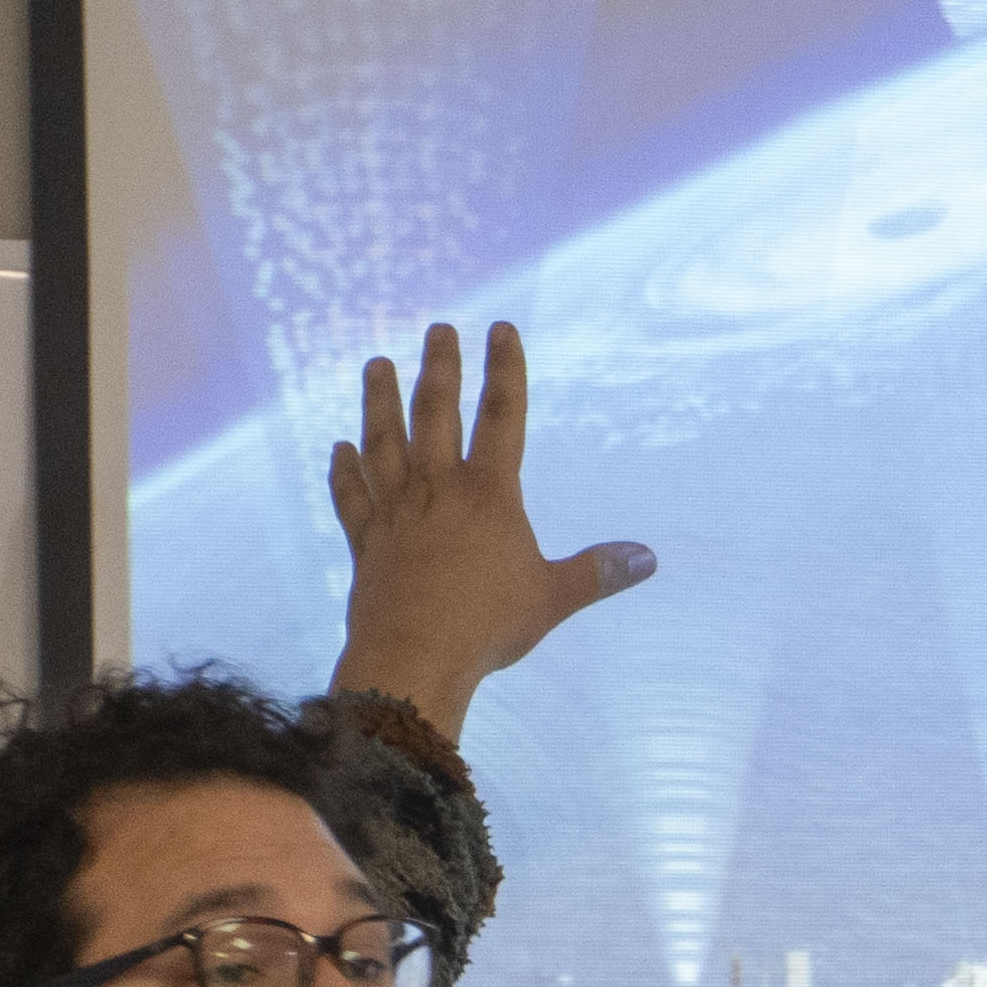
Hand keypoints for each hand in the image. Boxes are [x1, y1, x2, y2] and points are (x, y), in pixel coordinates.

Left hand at [327, 321, 649, 740]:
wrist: (414, 657)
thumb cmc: (488, 627)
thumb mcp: (554, 598)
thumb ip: (598, 572)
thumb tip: (648, 558)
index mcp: (489, 494)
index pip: (502, 416)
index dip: (505, 369)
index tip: (500, 329)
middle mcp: (438, 490)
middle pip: (435, 414)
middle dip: (439, 368)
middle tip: (438, 330)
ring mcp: (396, 513)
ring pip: (384, 443)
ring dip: (379, 401)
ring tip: (376, 363)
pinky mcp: (366, 543)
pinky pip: (352, 497)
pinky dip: (344, 472)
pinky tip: (339, 449)